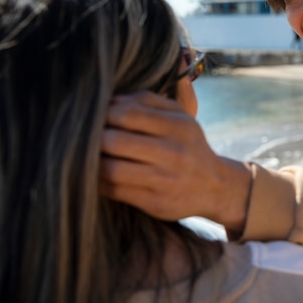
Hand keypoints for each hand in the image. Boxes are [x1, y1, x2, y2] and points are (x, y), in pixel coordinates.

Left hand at [100, 91, 251, 231]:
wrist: (215, 187)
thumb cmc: (188, 146)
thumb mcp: (181, 117)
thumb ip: (149, 101)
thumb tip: (111, 100)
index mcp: (179, 126)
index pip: (128, 114)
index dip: (104, 114)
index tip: (97, 116)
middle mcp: (174, 152)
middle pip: (115, 141)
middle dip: (94, 138)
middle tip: (88, 137)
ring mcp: (164, 180)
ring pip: (110, 169)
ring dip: (92, 162)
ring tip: (89, 156)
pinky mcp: (155, 202)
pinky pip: (114, 190)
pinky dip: (99, 181)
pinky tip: (98, 174)